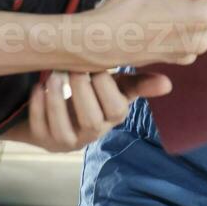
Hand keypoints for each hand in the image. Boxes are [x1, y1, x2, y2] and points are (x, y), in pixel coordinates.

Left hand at [10, 70, 171, 152]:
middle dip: (81, 91)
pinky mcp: (43, 140)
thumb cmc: (95, 94)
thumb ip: (139, 84)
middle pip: (90, 119)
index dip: (105, 87)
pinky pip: (40, 128)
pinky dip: (38, 106)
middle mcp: (92, 134)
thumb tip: (168, 84)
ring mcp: (67, 140)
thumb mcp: (117, 86)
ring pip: (62, 128)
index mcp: (113, 118)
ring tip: (53, 76)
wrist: (59, 112)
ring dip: (57, 100)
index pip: (115, 109)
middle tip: (72, 67)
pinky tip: (38, 87)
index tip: (95, 65)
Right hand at [74, 0, 206, 69]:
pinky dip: (191, 26)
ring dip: (202, 12)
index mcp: (201, 14)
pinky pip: (198, 37)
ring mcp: (194, 51)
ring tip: (173, 4)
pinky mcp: (184, 60)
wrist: (102, 41)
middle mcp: (203, 37)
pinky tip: (167, 20)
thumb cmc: (127, 5)